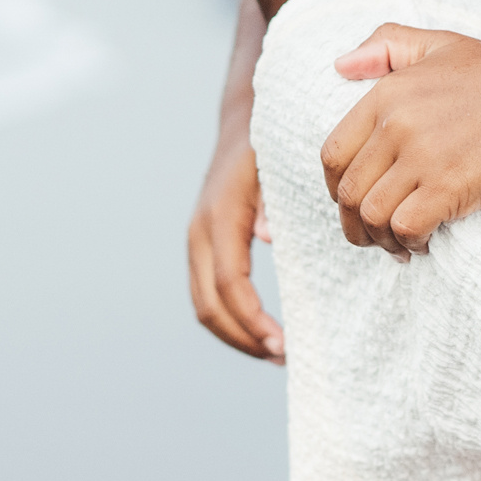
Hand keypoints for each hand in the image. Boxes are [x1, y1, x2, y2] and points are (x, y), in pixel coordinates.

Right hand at [187, 132, 283, 361]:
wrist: (242, 124)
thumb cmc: (269, 147)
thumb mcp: (276, 167)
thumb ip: (275, 200)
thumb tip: (268, 238)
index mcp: (220, 218)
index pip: (230, 283)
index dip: (252, 319)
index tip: (283, 344)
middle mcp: (200, 233)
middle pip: (210, 305)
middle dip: (244, 337)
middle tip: (284, 356)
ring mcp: (197, 241)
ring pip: (203, 306)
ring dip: (235, 335)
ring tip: (275, 353)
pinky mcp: (202, 246)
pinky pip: (206, 295)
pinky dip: (229, 320)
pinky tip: (259, 330)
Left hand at [320, 24, 480, 255]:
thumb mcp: (443, 45)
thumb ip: (388, 44)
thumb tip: (339, 65)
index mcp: (387, 93)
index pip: (332, 154)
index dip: (337, 188)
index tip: (359, 204)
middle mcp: (397, 124)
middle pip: (347, 193)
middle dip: (357, 225)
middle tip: (380, 237)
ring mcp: (423, 156)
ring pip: (371, 216)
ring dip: (383, 240)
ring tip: (403, 245)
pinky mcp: (450, 186)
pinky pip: (405, 228)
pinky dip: (409, 243)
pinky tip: (425, 244)